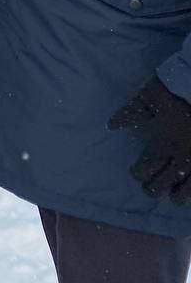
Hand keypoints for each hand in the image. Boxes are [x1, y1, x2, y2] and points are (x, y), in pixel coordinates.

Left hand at [109, 78, 190, 205]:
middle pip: (157, 187)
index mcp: (161, 144)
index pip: (142, 169)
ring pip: (182, 196)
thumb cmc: (175, 94)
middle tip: (152, 185)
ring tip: (173, 194)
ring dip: (176, 196)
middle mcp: (178, 158)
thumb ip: (130, 114)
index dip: (137, 173)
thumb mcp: (149, 99)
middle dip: (152, 189)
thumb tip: (110, 125)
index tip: (136, 171)